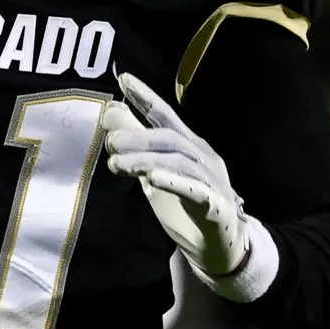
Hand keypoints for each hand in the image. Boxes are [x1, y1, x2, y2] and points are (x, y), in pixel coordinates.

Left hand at [102, 72, 280, 302]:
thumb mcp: (156, 174)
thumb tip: (111, 113)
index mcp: (189, 146)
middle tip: (110, 141)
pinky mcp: (216, 207)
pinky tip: (153, 178)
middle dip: (139, 136)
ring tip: (118, 164)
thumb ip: (136, 147)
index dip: (146, 97)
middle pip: (170, 138)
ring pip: (179, 162)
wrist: (219, 248)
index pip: (165, 116)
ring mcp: (212, 181)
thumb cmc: (185, 207)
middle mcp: (203, 157)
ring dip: (146, 160)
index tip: (123, 79)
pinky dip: (174, 182)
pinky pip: (196, 191)